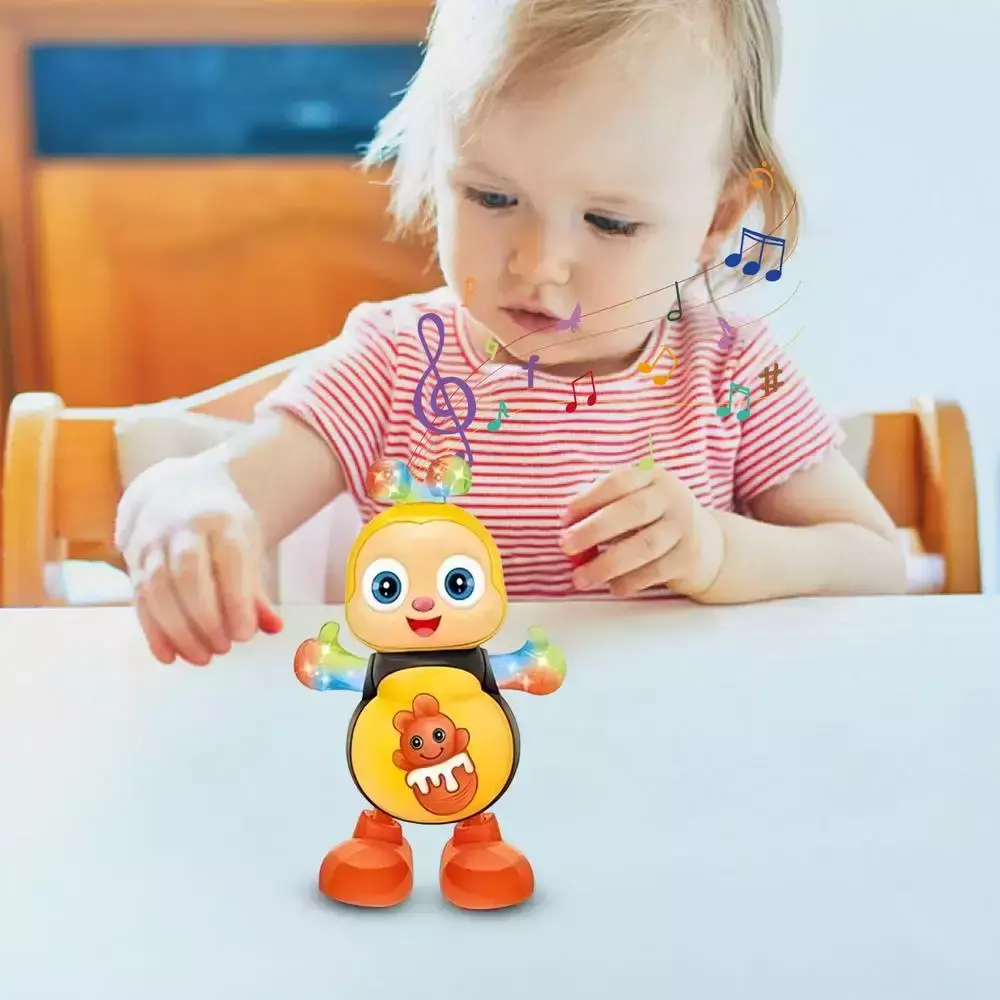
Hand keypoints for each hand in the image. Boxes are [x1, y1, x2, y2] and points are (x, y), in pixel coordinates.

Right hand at [116, 456, 282, 666]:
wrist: (175, 490)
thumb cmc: (222, 527)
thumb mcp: (247, 544)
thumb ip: (256, 588)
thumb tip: (273, 628)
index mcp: (221, 519)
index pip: (229, 559)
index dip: (236, 601)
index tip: (245, 635)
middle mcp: (182, 527)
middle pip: (187, 575)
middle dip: (205, 620)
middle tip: (224, 648)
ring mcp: (151, 542)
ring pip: (157, 590)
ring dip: (179, 631)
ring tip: (202, 657)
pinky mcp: (132, 560)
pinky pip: (138, 599)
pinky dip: (153, 632)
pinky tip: (170, 656)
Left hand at [559, 465, 723, 596]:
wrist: (706, 544)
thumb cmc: (652, 520)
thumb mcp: (632, 503)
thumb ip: (600, 508)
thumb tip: (567, 526)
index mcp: (652, 476)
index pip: (619, 481)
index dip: (588, 499)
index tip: (564, 518)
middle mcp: (672, 497)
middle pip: (632, 510)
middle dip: (594, 529)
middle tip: (565, 546)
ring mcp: (684, 527)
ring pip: (644, 546)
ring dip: (607, 564)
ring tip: (580, 578)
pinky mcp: (689, 557)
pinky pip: (655, 572)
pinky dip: (629, 582)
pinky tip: (612, 587)